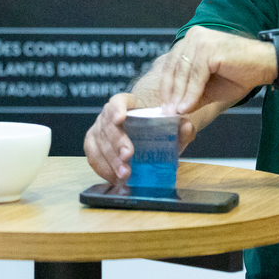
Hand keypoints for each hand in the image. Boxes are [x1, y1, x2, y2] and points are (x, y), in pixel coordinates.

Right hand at [83, 92, 199, 183]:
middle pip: (107, 125)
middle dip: (116, 142)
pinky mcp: (94, 145)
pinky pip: (92, 156)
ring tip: (124, 173)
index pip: (118, 101)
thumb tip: (185, 126)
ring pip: (97, 142)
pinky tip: (114, 177)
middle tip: (127, 156)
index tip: (121, 118)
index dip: (117, 108)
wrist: (148, 137)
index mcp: (128, 104)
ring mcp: (99, 130)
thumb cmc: (157, 128)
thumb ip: (180, 127)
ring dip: (110, 159)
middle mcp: (109, 115)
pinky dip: (102, 168)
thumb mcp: (172, 128)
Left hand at [157, 26, 273, 113]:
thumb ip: (192, 94)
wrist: (266, 65)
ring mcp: (201, 40)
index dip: (166, 86)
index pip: (172, 64)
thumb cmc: (241, 73)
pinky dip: (191, 93)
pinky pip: (196, 76)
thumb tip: (175, 110)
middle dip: (170, 93)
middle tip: (166, 113)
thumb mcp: (210, 87)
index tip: (163, 106)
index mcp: (191, 40)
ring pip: (183, 73)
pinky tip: (187, 107)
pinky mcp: (210, 49)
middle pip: (174, 68)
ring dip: (179, 96)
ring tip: (176, 113)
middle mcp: (193, 36)